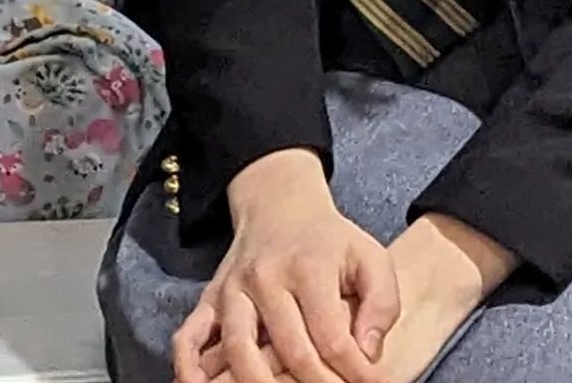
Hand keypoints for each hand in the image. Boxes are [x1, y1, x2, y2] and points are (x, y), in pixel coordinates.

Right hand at [171, 150, 397, 382]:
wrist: (280, 205)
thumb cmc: (330, 242)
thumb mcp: (370, 258)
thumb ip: (381, 305)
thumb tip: (368, 355)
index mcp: (308, 267)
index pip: (332, 337)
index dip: (356, 372)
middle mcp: (266, 277)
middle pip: (291, 350)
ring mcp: (233, 289)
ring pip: (239, 350)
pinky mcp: (211, 298)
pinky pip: (190, 337)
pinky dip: (189, 369)